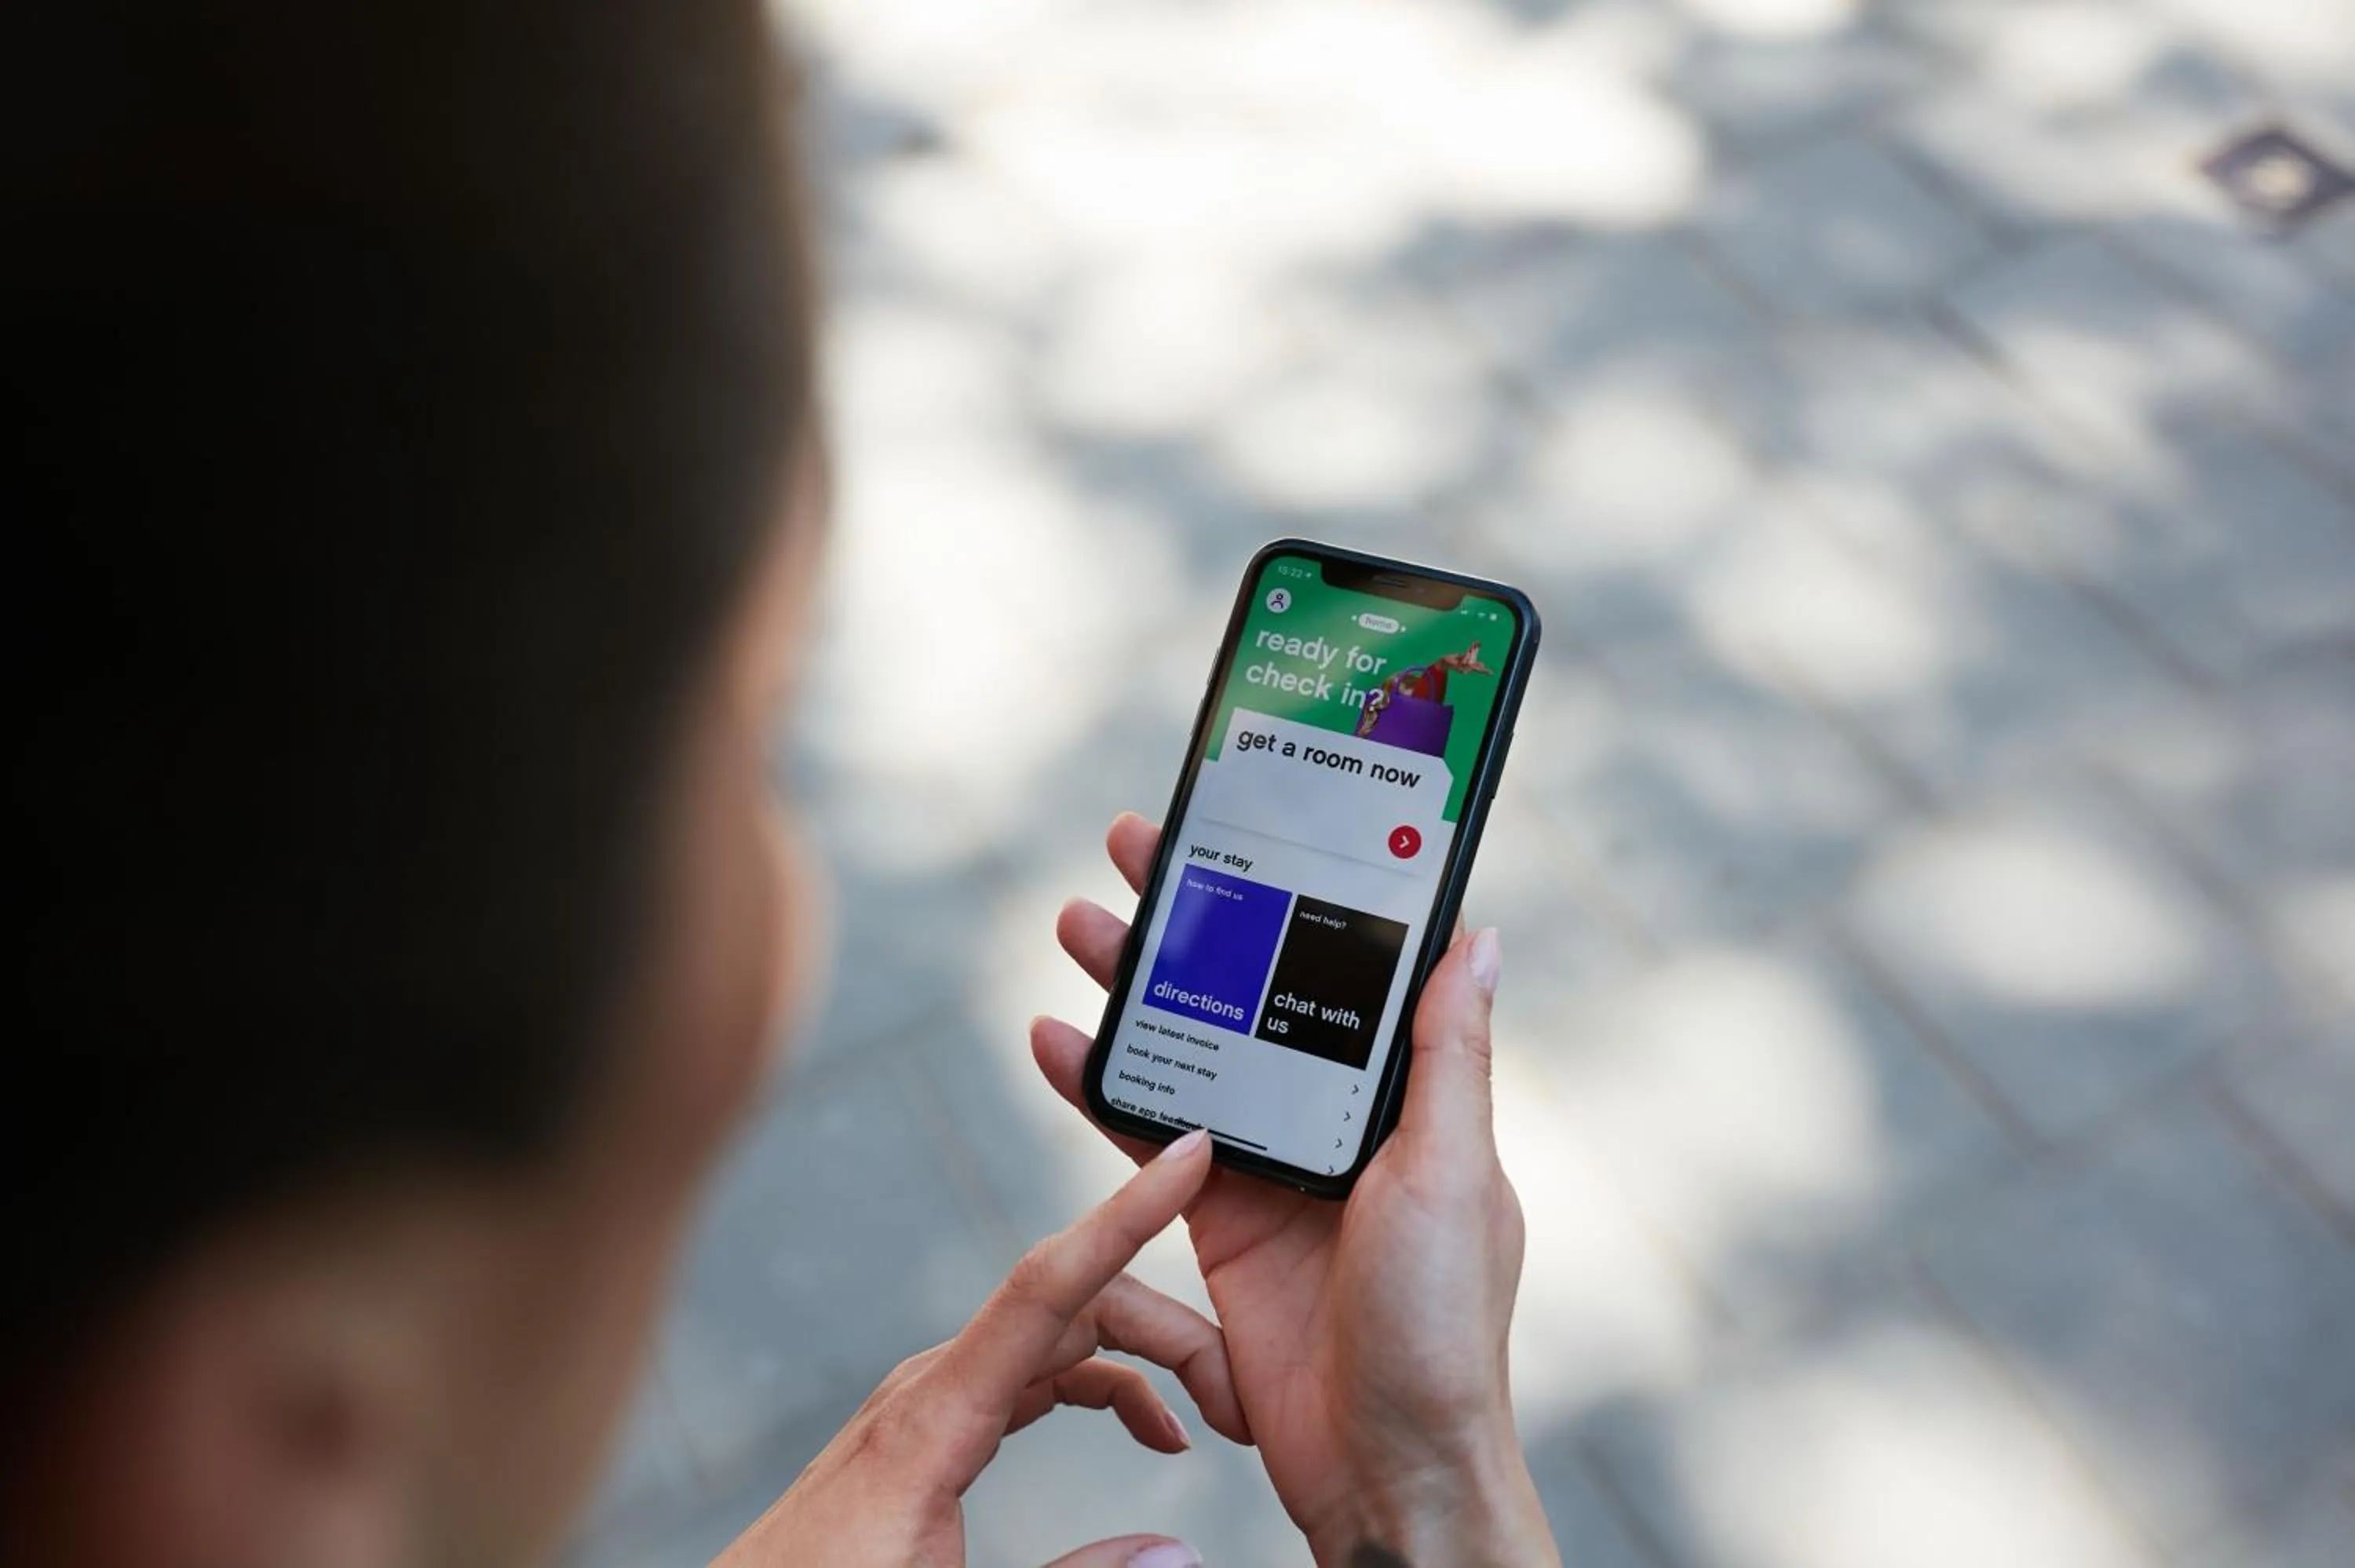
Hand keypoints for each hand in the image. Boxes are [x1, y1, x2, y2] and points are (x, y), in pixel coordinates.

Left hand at [715, 1130, 1247, 1567]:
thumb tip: (1177, 1547)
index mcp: (930, 1421)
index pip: (1047, 1284)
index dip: (1126, 1215)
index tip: (1187, 1154)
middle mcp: (926, 1389)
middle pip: (1070, 1304)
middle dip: (1166, 1325)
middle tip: (1241, 1398)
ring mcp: (922, 1404)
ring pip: (1053, 1337)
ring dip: (1139, 1356)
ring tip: (1212, 1411)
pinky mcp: (923, 1430)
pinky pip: (1027, 1373)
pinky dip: (1097, 1382)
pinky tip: (1144, 1426)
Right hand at [1032, 816, 1558, 1567]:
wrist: (1385, 1464)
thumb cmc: (1443, 1327)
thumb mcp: (1454, 1174)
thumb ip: (1446, 1059)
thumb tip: (1476, 939)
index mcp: (1405, 1100)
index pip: (1343, 972)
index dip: (1293, 899)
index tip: (1249, 832)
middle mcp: (1338, 1122)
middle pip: (1252, 995)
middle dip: (1194, 923)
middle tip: (1135, 850)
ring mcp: (1272, 1169)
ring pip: (1192, 1051)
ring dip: (1135, 988)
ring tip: (1080, 921)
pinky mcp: (1215, 1224)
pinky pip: (1148, 1137)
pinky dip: (1100, 1088)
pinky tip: (1055, 1040)